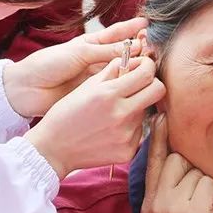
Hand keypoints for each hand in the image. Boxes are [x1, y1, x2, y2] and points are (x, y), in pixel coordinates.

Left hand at [4, 17, 147, 118]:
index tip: (150, 24)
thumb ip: (106, 52)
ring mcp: (97, 78)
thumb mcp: (79, 53)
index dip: (133, 29)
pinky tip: (141, 87)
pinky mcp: (95, 96)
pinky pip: (115, 90)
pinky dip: (127, 88)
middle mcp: (96, 60)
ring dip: (136, 70)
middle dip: (141, 50)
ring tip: (155, 67)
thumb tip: (134, 48)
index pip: (117, 34)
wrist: (26, 89)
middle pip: (124, 54)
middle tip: (158, 49)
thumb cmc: (48, 64)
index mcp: (91, 44)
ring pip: (122, 72)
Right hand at [24, 55, 163, 178]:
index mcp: (109, 94)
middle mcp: (121, 114)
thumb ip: (113, 70)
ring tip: (112, 113)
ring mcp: (127, 135)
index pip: (147, 73)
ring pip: (146, 112)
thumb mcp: (87, 86)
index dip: (148, 66)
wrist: (54, 149)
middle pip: (158, 91)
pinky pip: (139, 132)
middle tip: (139, 85)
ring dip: (135, 107)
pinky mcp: (128, 152)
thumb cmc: (66, 113)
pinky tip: (110, 130)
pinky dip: (129, 127)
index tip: (143, 67)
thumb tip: (134, 60)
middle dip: (152, 83)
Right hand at [142, 114, 212, 212]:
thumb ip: (163, 198)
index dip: (159, 137)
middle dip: (198, 168)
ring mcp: (171, 205)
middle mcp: (155, 200)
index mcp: (147, 201)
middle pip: (177, 159)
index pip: (152, 160)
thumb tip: (173, 173)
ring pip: (196, 170)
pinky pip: (209, 184)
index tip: (163, 116)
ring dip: (212, 185)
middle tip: (208, 187)